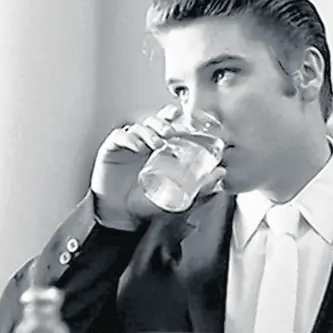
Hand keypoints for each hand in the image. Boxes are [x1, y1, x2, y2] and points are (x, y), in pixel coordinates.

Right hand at [91, 105, 226, 229]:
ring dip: (148, 131)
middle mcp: (143, 144)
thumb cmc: (147, 204)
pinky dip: (129, 137)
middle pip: (152, 121)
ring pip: (137, 126)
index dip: (172, 117)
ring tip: (155, 144)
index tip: (181, 116)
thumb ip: (201, 188)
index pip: (166, 125)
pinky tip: (137, 147)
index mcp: (159, 149)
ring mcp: (127, 146)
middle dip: (162, 122)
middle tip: (169, 132)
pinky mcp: (111, 150)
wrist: (122, 216)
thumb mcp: (179, 198)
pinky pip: (119, 136)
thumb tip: (222, 173)